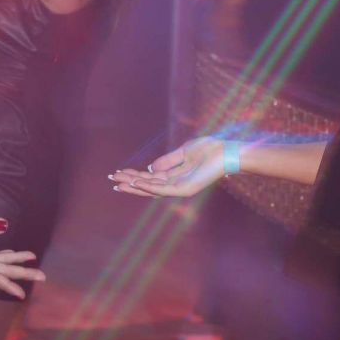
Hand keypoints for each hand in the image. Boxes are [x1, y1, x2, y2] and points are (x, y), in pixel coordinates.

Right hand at [109, 137, 225, 198]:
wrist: (227, 152)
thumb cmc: (209, 150)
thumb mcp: (183, 152)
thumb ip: (167, 161)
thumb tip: (150, 168)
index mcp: (175, 176)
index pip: (151, 178)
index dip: (135, 175)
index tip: (119, 172)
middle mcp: (176, 184)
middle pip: (148, 185)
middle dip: (130, 182)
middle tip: (112, 179)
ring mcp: (180, 188)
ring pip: (152, 189)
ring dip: (135, 185)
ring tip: (119, 182)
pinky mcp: (186, 189)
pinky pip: (163, 188)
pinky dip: (148, 186)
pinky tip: (136, 182)